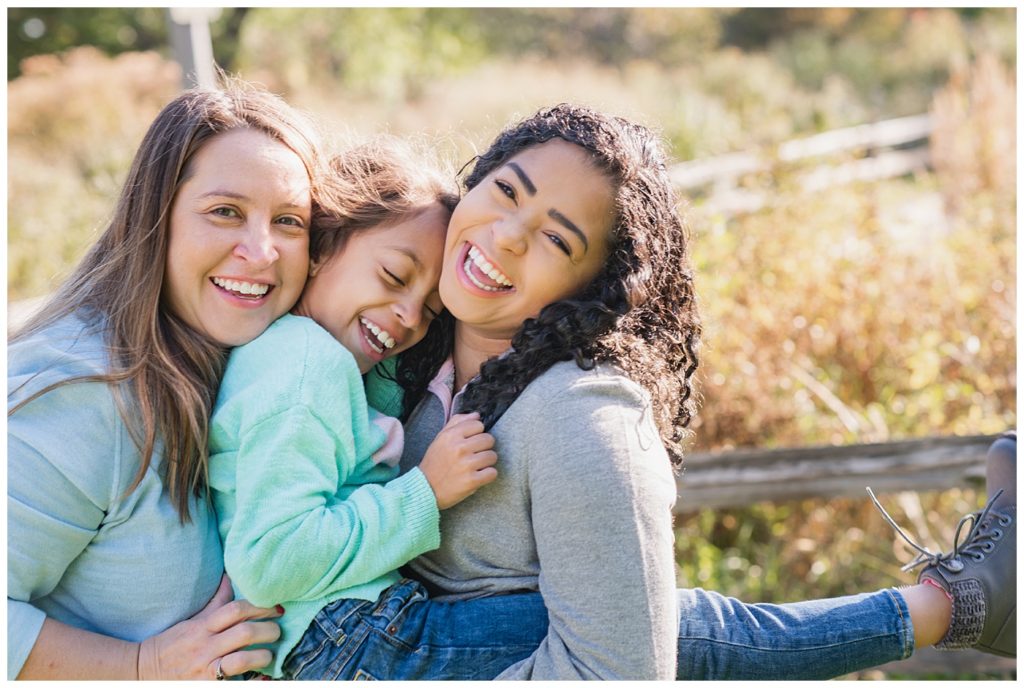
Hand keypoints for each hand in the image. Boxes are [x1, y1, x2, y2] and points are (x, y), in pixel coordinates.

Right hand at [137, 574, 281, 679]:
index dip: (260, 607)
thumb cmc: (173, 643)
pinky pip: (234, 684)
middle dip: (268, 630)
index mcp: (203, 626)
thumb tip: (230, 577)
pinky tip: (264, 678)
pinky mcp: (207, 685)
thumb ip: (215, 602)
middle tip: (277, 630)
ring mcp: (206, 668)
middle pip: (244, 633)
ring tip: (269, 654)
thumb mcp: (193, 620)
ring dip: (262, 656)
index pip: (236, 610)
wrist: (143, 670)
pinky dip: (253, 682)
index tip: (275, 608)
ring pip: (242, 660)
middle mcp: (205, 646)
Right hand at [419, 412, 497, 508]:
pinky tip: (478, 476)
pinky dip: (487, 475)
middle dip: (483, 447)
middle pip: (489, 439)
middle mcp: (459, 448)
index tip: (470, 442)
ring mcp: (466, 465)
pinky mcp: (472, 481)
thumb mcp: (440, 438)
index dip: (476, 433)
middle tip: (474, 455)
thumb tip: (476, 415)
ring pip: (492, 456)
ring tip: (475, 466)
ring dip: (486, 462)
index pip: (478, 425)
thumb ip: (457, 423)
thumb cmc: (434, 462)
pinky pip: (492, 472)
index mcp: (451, 435)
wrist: (425, 489)